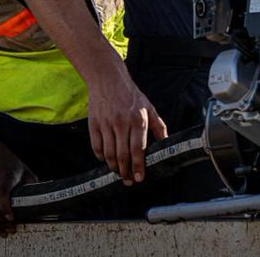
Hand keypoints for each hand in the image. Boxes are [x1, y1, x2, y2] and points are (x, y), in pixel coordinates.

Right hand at [0, 142, 34, 236]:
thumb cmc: (10, 164)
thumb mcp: (24, 169)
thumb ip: (32, 183)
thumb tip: (45, 197)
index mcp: (6, 174)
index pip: (2, 193)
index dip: (5, 208)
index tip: (11, 219)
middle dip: (0, 222)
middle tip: (10, 230)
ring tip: (3, 231)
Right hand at [86, 66, 167, 184]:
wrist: (107, 79)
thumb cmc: (130, 94)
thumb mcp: (149, 107)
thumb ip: (158, 126)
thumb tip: (166, 143)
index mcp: (138, 120)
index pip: (138, 149)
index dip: (138, 166)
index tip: (139, 178)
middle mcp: (122, 123)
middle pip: (123, 155)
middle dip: (126, 172)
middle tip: (128, 181)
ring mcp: (106, 124)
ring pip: (109, 154)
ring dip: (114, 167)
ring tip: (119, 172)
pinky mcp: (94, 124)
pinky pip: (96, 147)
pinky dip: (101, 157)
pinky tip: (106, 160)